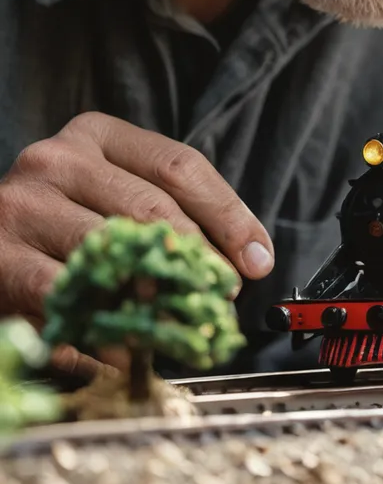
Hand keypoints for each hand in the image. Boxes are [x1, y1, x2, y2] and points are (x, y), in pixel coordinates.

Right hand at [0, 113, 272, 375]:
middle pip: (152, 206)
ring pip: (113, 250)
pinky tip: (129, 348)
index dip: (228, 214)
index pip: (179, 166)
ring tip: (187, 321)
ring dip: (159, 294)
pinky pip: (67, 297)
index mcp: (96, 135)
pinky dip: (105, 328)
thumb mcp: (108, 195)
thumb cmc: (56, 221)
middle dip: (201, 258)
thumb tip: (246, 258)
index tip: (257, 257)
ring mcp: (24, 205)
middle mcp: (57, 159)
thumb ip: (166, 213)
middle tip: (225, 295)